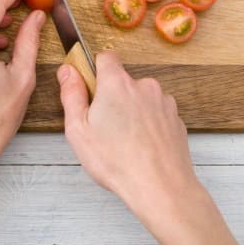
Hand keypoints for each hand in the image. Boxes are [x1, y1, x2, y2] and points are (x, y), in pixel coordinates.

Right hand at [57, 51, 196, 204]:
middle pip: (122, 81)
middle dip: (112, 97)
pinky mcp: (176, 118)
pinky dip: (147, 124)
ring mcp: (163, 101)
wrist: (161, 187)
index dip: (95, 70)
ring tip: (123, 141)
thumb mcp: (78, 130)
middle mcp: (144, 86)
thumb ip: (71, 94)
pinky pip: (156, 113)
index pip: (105, 57)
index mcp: (117, 84)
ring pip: (140, 98)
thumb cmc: (117, 162)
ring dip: (131, 111)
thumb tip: (68, 71)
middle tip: (102, 126)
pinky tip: (140, 146)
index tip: (89, 89)